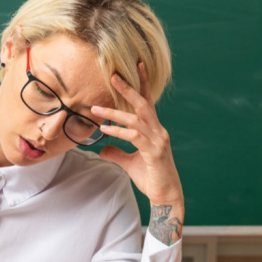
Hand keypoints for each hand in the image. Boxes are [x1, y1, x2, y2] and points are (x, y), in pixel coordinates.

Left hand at [92, 62, 183, 210]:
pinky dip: (119, 132)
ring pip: (135, 119)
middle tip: (113, 76)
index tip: (136, 66)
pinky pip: (134, 137)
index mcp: (154, 130)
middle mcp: (158, 131)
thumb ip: (116, 153)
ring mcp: (158, 140)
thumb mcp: (129, 163)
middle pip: (143, 104)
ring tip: (96, 109)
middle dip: (128, 89)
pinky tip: (105, 130)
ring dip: (114, 113)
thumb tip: (101, 148)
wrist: (166, 196)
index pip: (147, 103)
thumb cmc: (151, 178)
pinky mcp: (154, 152)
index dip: (142, 84)